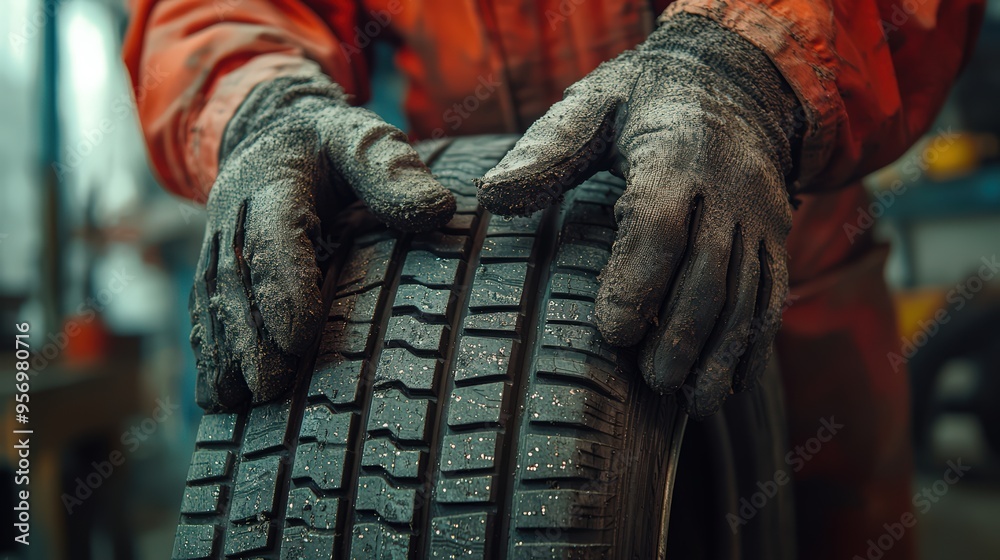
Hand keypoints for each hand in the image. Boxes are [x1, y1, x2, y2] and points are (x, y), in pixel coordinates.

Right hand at [190, 75, 454, 410]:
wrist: (271, 136)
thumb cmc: (331, 146)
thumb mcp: (364, 138)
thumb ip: (392, 169)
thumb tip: (439, 210)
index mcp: (272, 182)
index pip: (274, 236)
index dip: (283, 286)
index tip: (301, 336)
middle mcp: (233, 217)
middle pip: (237, 280)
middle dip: (251, 337)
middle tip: (273, 388)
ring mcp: (216, 246)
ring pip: (213, 302)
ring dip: (225, 354)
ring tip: (243, 404)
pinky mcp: (212, 271)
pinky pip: (203, 312)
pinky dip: (208, 355)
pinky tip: (218, 399)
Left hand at [477, 14, 799, 417]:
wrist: (734, 81)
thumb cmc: (643, 99)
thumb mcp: (592, 104)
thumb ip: (547, 150)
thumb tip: (490, 196)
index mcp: (675, 153)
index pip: (661, 224)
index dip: (638, 281)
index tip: (611, 333)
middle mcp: (729, 187)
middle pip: (710, 269)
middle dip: (682, 332)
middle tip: (653, 382)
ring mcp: (760, 215)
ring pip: (748, 291)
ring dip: (723, 350)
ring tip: (693, 401)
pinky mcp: (776, 237)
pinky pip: (773, 294)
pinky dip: (753, 342)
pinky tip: (729, 383)